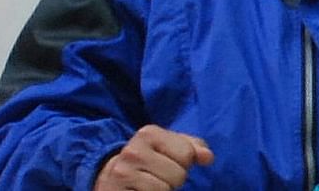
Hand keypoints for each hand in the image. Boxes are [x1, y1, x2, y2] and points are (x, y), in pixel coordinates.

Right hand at [95, 125, 214, 190]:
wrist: (110, 176)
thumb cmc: (147, 161)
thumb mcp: (167, 146)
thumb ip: (190, 147)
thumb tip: (208, 157)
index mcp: (148, 133)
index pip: (187, 153)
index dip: (183, 163)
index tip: (168, 162)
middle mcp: (133, 150)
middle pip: (178, 175)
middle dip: (173, 180)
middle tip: (157, 177)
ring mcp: (123, 173)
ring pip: (165, 190)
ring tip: (148, 186)